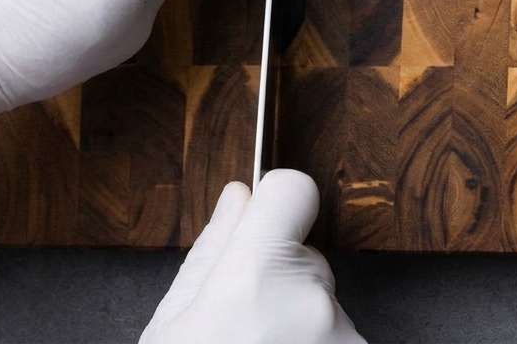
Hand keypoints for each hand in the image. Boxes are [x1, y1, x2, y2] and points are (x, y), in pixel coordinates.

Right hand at [142, 170, 365, 343]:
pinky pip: (339, 333)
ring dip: (297, 321)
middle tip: (242, 324)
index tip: (265, 221)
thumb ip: (211, 252)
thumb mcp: (174, 323)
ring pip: (321, 301)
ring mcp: (343, 334)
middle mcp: (311, 301)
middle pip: (305, 258)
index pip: (294, 189)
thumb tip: (238, 196)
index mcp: (255, 276)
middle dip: (280, 281)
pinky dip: (315, 343)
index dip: (275, 202)